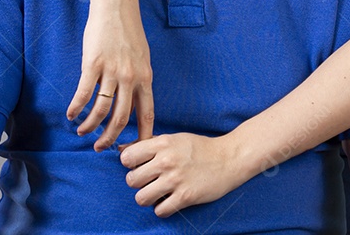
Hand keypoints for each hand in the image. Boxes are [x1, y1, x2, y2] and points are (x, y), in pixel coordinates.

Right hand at [66, 0, 154, 150]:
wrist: (116, 5)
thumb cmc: (128, 31)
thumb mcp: (142, 57)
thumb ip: (140, 80)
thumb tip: (134, 104)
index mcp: (145, 77)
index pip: (146, 114)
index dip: (142, 136)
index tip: (135, 150)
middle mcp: (131, 77)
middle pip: (121, 118)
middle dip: (110, 138)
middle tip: (101, 148)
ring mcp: (112, 70)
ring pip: (101, 109)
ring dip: (90, 125)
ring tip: (83, 132)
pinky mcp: (93, 63)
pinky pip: (84, 93)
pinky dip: (77, 107)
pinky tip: (71, 114)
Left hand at [119, 133, 246, 216]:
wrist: (228, 158)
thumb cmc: (198, 148)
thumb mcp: (172, 139)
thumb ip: (147, 144)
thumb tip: (121, 149)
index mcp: (162, 143)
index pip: (127, 158)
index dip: (130, 164)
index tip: (139, 166)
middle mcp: (166, 161)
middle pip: (132, 180)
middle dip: (138, 183)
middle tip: (149, 181)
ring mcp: (176, 180)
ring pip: (141, 198)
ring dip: (147, 198)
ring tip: (157, 193)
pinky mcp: (185, 196)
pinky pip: (160, 210)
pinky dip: (162, 209)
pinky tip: (169, 201)